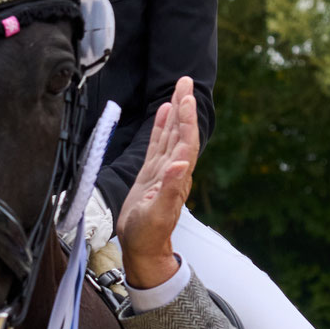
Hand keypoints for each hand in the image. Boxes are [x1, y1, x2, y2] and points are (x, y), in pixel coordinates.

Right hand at [117, 76, 200, 288]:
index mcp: (177, 177)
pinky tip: (164, 112)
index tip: (186, 98)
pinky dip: (162, 126)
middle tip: (186, 80)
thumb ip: (170, 190)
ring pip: (172, 134)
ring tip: (179, 88)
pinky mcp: (152, 173)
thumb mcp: (158, 214)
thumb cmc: (149, 235)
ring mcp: (163, 170)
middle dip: (184, 106)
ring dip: (176, 111)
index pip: (185, 142)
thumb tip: (180, 164)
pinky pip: (159, 144)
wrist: (143, 248)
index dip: (187, 120)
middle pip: (181, 132)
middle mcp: (174, 170)